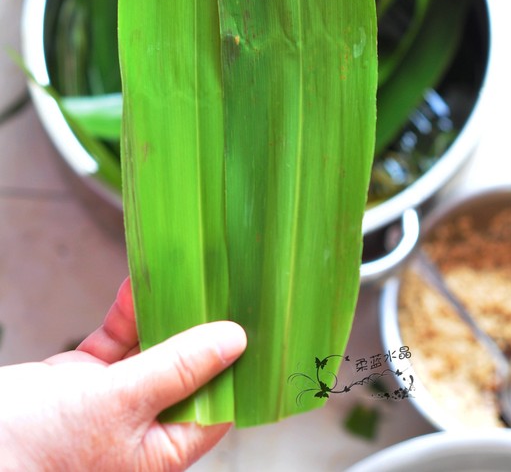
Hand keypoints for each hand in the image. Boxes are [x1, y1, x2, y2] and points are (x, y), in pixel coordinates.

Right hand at [0, 279, 246, 470]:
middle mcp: (143, 425)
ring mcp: (116, 398)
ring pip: (153, 347)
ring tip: (185, 276)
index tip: (254, 325)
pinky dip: (130, 312)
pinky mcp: (90, 375)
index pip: (216, 406)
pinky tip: (141, 285)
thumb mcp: (119, 401)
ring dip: (164, 313)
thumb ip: (176, 368)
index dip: (235, 367)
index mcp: (160, 450)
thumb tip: (233, 341)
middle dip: (200, 330)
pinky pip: (121, 337)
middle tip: (222, 288)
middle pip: (187, 370)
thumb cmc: (39, 445)